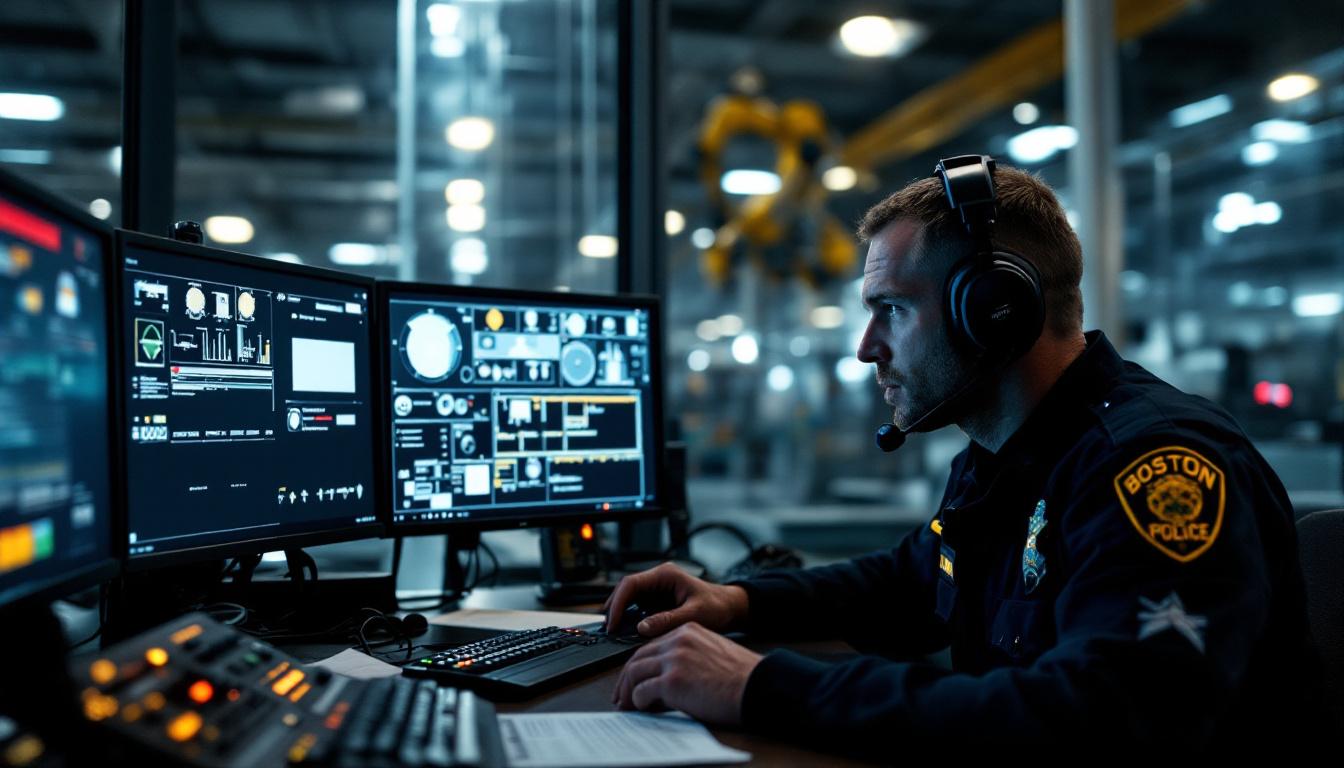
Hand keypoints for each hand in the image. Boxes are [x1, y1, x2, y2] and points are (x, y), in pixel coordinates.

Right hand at [604, 562, 748, 636]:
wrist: (730, 608)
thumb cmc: (718, 606)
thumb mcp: (694, 615)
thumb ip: (668, 620)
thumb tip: (642, 628)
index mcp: (666, 575)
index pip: (631, 583)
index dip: (618, 603)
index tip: (614, 622)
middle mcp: (658, 579)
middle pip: (626, 590)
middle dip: (615, 608)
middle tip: (609, 630)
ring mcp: (656, 589)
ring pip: (629, 598)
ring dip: (620, 613)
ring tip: (613, 632)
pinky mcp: (657, 601)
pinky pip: (637, 608)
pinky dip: (629, 619)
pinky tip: (625, 631)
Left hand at [611, 622, 761, 724]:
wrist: (758, 685)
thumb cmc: (743, 677)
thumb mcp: (713, 653)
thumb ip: (689, 657)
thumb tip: (669, 678)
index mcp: (688, 630)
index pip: (652, 645)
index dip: (640, 664)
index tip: (634, 678)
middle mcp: (678, 641)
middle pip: (638, 657)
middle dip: (626, 678)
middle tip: (621, 694)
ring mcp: (674, 660)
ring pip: (634, 673)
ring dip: (627, 691)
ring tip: (626, 705)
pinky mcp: (672, 681)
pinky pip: (642, 692)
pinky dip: (638, 702)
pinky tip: (643, 708)